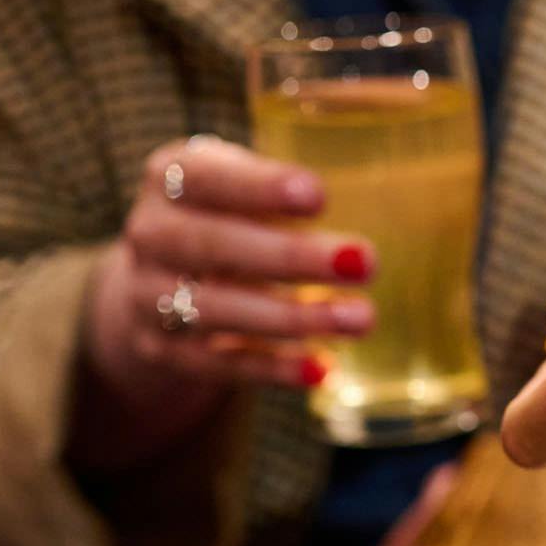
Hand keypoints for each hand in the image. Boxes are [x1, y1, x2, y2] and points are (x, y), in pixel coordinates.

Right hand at [85, 136, 374, 400]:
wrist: (153, 285)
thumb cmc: (226, 220)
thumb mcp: (240, 186)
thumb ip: (287, 189)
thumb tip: (395, 196)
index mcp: (169, 178)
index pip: (204, 176)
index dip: (258, 187)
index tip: (319, 196)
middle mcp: (150, 235)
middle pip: (212, 245)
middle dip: (291, 257)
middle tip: (365, 262)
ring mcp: (149, 297)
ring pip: (216, 309)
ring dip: (293, 317)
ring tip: (360, 318)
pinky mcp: (165, 352)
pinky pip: (221, 363)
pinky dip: (274, 368)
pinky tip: (324, 369)